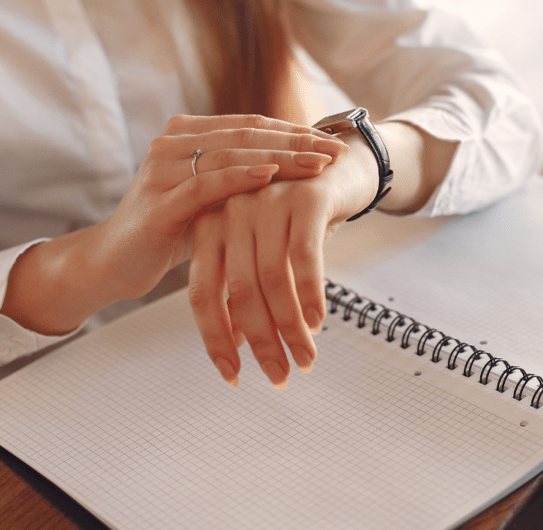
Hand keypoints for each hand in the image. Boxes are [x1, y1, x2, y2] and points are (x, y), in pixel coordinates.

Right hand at [1, 115, 347, 335]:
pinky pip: (207, 184)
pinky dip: (241, 178)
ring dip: (280, 157)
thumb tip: (299, 169)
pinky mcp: (159, 201)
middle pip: (246, 134)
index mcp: (186, 134)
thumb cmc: (169, 231)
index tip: (333, 142)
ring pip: (232, 154)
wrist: (113, 262)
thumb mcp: (211, 198)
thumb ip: (242, 177)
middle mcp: (172, 143)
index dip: (294, 131)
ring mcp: (162, 169)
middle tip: (336, 151)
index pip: (251, 125)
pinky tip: (273, 176)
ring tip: (318, 164)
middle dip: (296, 142)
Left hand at [187, 133, 379, 388]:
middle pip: (237, 291)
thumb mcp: (265, 252)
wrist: (340, 166)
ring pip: (272, 279)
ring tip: (304, 358)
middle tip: (279, 376)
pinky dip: (311, 295)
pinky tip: (318, 322)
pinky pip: (304, 257)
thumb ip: (244, 290)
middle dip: (260, 341)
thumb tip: (235, 343)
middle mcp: (232, 211)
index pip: (202, 293)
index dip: (216, 339)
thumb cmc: (297, 216)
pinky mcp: (304, 198)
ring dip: (290, 327)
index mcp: (210, 225)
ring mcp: (266, 201)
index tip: (233, 375)